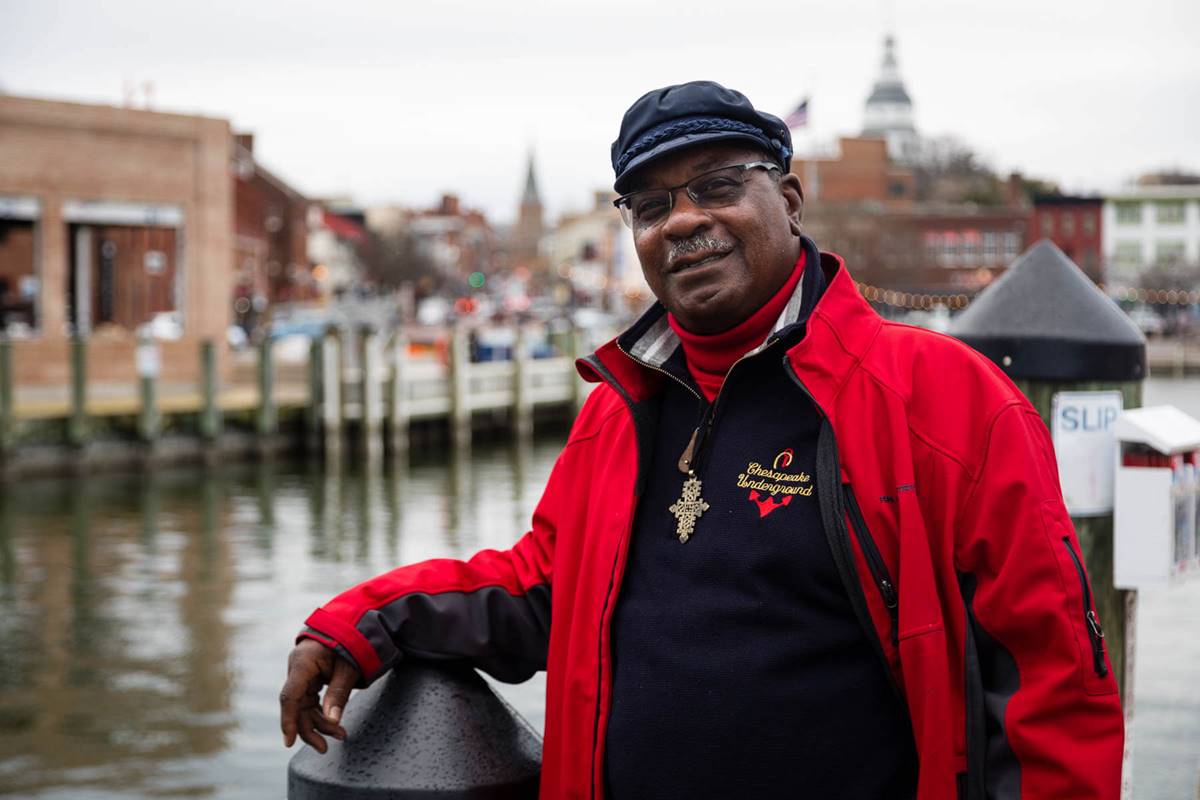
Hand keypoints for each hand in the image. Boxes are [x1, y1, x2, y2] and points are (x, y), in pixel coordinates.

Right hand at [280, 638, 360, 752]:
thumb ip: (339, 693)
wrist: (351, 624)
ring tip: (339, 735)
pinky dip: (321, 713)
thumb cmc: (350, 642)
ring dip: (318, 723)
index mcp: (302, 663)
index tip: (288, 743)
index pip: (290, 696)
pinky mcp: (309, 678)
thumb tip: (332, 721)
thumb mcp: (349, 667)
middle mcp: (297, 669)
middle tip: (326, 747)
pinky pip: (310, 700)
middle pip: (297, 706)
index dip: (288, 721)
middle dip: (310, 728)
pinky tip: (333, 724)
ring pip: (304, 706)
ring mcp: (301, 674)